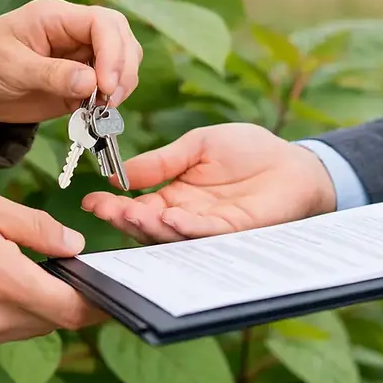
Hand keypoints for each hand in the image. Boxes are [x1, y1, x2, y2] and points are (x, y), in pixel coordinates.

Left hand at [0, 0, 141, 122]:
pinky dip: (111, 101)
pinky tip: (95, 114)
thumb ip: (51, 74)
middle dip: (123, 69)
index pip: (103, 22)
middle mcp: (76, 32)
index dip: (113, 52)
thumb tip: (91, 83)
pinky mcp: (83, 80)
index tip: (106, 85)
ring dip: (122, 85)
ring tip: (102, 109)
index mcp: (57, 17)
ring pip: (123, 61)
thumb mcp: (10, 67)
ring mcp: (82, 56)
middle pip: (122, 38)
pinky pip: (110, 86)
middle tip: (109, 100)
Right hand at [0, 190, 104, 351]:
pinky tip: (1, 287)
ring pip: (31, 327)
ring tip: (33, 274)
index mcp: (7, 282)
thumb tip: (75, 246)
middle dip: (68, 299)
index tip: (111, 292)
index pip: (70, 308)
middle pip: (54, 320)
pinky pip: (4, 332)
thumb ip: (40, 228)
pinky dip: (14, 314)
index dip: (97, 304)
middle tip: (71, 273)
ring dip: (41, 306)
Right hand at [82, 123, 336, 243]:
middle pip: (148, 227)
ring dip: (150, 227)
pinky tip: (170, 216)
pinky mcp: (234, 233)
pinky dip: (185, 227)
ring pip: (172, 236)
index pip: (136, 206)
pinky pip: (205, 233)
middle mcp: (186, 217)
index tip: (90, 201)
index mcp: (174, 197)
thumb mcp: (197, 145)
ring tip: (132, 214)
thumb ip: (162, 161)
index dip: (112, 206)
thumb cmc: (248, 151)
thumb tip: (119, 173)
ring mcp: (209, 228)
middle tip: (106, 210)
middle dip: (124, 220)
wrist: (293, 163)